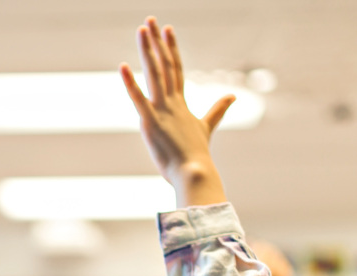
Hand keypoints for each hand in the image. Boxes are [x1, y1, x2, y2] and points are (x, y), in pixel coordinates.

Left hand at [120, 17, 232, 206]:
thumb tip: (233, 96)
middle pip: (165, 65)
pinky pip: (139, 100)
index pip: (176, 69)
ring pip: (155, 75)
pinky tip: (122, 67)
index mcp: (181, 104)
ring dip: (148, 51)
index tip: (167, 29)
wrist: (195, 173)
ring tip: (142, 30)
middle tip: (150, 20)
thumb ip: (218, 110)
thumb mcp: (206, 128)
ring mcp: (162, 112)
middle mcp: (172, 103)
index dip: (171, 49)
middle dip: (157, 42)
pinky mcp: (151, 124)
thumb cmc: (197, 156)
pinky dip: (130, 84)